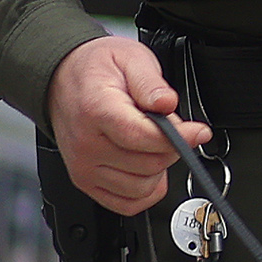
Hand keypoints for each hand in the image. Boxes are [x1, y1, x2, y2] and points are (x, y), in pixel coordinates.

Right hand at [49, 32, 185, 216]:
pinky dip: (145, 190)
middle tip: (167, 128)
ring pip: (143, 188)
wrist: (62, 79)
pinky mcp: (85, 182)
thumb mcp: (130, 58)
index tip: (199, 131)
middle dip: (171, 147)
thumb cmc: (96, 71)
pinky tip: (145, 167)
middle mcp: (86, 145)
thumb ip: (151, 82)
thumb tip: (166, 103)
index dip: (181, 137)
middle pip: (150, 164)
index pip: (145, 138)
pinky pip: (127, 203)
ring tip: (151, 144)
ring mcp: (83, 167)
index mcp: (97, 112)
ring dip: (159, 169)